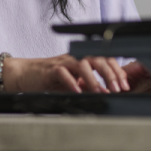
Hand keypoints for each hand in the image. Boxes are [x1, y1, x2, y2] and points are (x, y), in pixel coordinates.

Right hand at [4, 55, 129, 93]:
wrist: (25, 75)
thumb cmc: (50, 79)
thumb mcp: (74, 82)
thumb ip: (89, 85)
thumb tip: (107, 92)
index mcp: (83, 59)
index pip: (105, 59)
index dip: (117, 70)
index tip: (124, 85)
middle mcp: (75, 58)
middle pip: (97, 59)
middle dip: (110, 73)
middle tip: (118, 88)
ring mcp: (63, 62)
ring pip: (82, 64)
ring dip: (94, 78)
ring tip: (101, 91)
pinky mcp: (51, 70)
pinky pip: (63, 73)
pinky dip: (72, 81)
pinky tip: (78, 90)